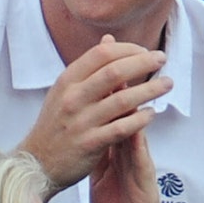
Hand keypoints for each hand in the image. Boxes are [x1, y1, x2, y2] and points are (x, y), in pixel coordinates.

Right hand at [18, 35, 169, 193]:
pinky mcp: (89, 143)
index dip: (127, 48)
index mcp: (67, 81)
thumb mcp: (64, 91)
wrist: (36, 162)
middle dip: (143, 62)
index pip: (101, 54)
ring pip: (122, 99)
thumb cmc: (56, 124)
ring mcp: (80, 121)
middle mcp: (72, 98)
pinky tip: (151, 113)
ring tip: (167, 83)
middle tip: (162, 58)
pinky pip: (122, 128)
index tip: (144, 51)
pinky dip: (140, 119)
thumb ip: (89, 68)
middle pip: (114, 72)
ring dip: (149, 89)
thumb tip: (109, 40)